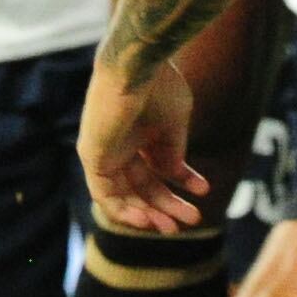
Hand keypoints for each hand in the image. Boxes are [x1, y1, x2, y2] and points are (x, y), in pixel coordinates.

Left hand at [79, 57, 211, 234]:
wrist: (138, 67)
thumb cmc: (160, 87)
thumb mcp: (175, 124)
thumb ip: (172, 152)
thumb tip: (172, 176)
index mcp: (142, 129)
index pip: (160, 165)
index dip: (182, 181)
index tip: (204, 191)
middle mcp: (122, 141)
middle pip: (144, 184)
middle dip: (168, 204)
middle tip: (192, 220)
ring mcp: (106, 149)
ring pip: (125, 194)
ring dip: (149, 214)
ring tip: (173, 229)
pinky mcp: (92, 157)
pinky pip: (105, 195)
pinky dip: (124, 212)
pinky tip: (147, 221)